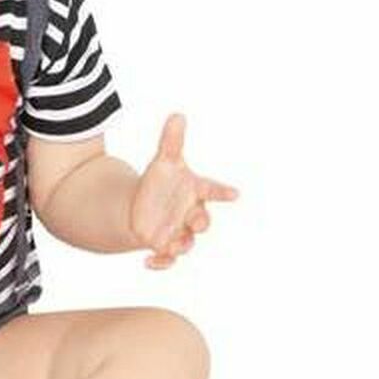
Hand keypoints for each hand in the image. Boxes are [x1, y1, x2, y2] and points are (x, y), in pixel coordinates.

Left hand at [129, 113, 237, 270]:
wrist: (143, 207)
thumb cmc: (160, 182)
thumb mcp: (164, 161)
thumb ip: (171, 141)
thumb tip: (177, 114)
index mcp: (195, 191)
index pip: (212, 190)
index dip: (223, 192)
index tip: (235, 194)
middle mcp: (191, 214)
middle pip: (202, 221)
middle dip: (201, 222)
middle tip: (197, 222)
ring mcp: (179, 232)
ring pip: (186, 243)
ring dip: (181, 245)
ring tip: (170, 246)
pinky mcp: (164, 246)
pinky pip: (167, 260)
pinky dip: (160, 263)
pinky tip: (147, 262)